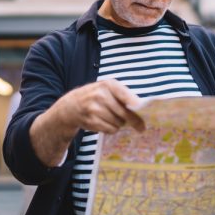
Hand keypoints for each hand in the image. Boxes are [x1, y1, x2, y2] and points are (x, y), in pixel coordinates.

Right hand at [30, 79, 145, 166]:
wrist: (72, 105)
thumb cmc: (96, 96)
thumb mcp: (107, 89)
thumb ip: (123, 96)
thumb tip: (141, 109)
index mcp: (108, 84)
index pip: (125, 95)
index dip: (136, 104)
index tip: (143, 110)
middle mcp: (100, 95)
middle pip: (124, 113)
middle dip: (134, 121)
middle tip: (141, 127)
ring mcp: (94, 108)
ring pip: (118, 123)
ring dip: (120, 124)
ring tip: (114, 119)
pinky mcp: (90, 121)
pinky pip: (110, 129)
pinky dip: (111, 129)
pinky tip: (106, 123)